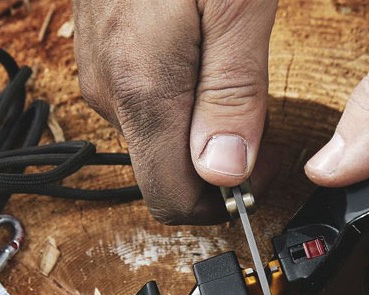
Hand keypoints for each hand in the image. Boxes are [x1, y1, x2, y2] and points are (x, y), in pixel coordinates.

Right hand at [73, 0, 277, 223]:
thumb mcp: (236, 9)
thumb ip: (231, 93)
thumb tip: (225, 173)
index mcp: (144, 91)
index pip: (174, 199)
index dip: (226, 201)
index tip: (265, 169)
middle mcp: (112, 94)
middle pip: (171, 171)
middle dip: (224, 161)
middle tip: (265, 116)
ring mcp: (103, 76)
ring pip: (161, 139)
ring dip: (207, 129)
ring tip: (238, 74)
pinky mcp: (105, 59)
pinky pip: (147, 107)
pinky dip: (186, 101)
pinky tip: (208, 58)